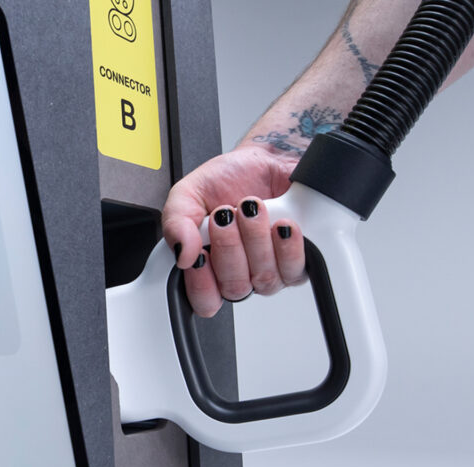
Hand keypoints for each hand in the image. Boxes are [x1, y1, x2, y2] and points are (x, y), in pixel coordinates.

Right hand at [162, 144, 307, 317]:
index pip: (204, 301)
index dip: (202, 285)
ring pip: (264, 279)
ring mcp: (270, 269)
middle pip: (234, 289)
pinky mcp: (297, 260)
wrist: (268, 159)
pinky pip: (294, 269)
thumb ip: (175, 222)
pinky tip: (280, 223)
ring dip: (256, 239)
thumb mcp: (189, 193)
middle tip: (226, 216)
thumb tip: (181, 253)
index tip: (201, 255)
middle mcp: (241, 273)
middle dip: (229, 247)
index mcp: (209, 265)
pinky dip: (287, 244)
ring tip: (252, 209)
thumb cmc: (230, 178)